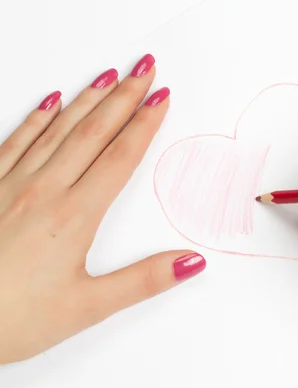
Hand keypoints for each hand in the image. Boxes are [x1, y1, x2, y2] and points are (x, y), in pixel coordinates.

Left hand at [0, 54, 205, 364]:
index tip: (161, 97)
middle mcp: (44, 190)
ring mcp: (12, 184)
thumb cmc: (11, 318)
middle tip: (144, 68)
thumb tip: (190, 262)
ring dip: (88, 99)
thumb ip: (143, 281)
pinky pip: (16, 140)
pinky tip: (50, 102)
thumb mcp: (86, 308)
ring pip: (58, 129)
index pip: (120, 157)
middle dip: (124, 97)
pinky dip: (37, 118)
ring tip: (110, 75)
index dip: (144, 124)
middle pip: (94, 132)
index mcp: (73, 215)